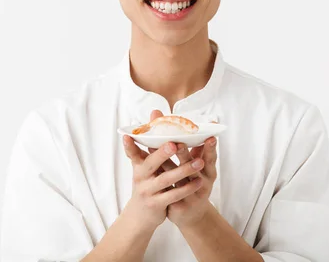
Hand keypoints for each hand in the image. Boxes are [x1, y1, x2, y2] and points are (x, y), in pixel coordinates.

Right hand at [122, 110, 204, 230]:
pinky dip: (186, 188)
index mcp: (139, 165)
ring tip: (199, 162)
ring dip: (183, 170)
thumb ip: (153, 146)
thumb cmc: (148, 184)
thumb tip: (156, 114)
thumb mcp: (146, 167)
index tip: (128, 135)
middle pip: (151, 163)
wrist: (141, 215)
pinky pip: (173, 195)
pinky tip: (198, 181)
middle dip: (162, 153)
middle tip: (174, 144)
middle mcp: (141, 177)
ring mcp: (148, 191)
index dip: (129, 145)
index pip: (132, 153)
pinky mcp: (156, 204)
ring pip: (166, 179)